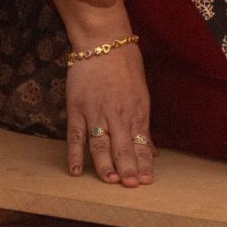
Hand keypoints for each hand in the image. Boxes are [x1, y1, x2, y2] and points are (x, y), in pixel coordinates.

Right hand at [64, 40, 153, 185]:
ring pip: (101, 144)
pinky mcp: (77, 108)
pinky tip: (76, 171)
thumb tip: (152, 151)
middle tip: (131, 186)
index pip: (141, 143)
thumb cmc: (125, 66)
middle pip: (123, 147)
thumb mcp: (141, 94)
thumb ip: (143, 125)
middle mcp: (117, 114)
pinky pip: (75, 135)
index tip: (146, 181)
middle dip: (128, 169)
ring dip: (106, 164)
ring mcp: (96, 112)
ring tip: (111, 181)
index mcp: (136, 112)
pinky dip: (75, 154)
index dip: (143, 163)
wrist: (102, 41)